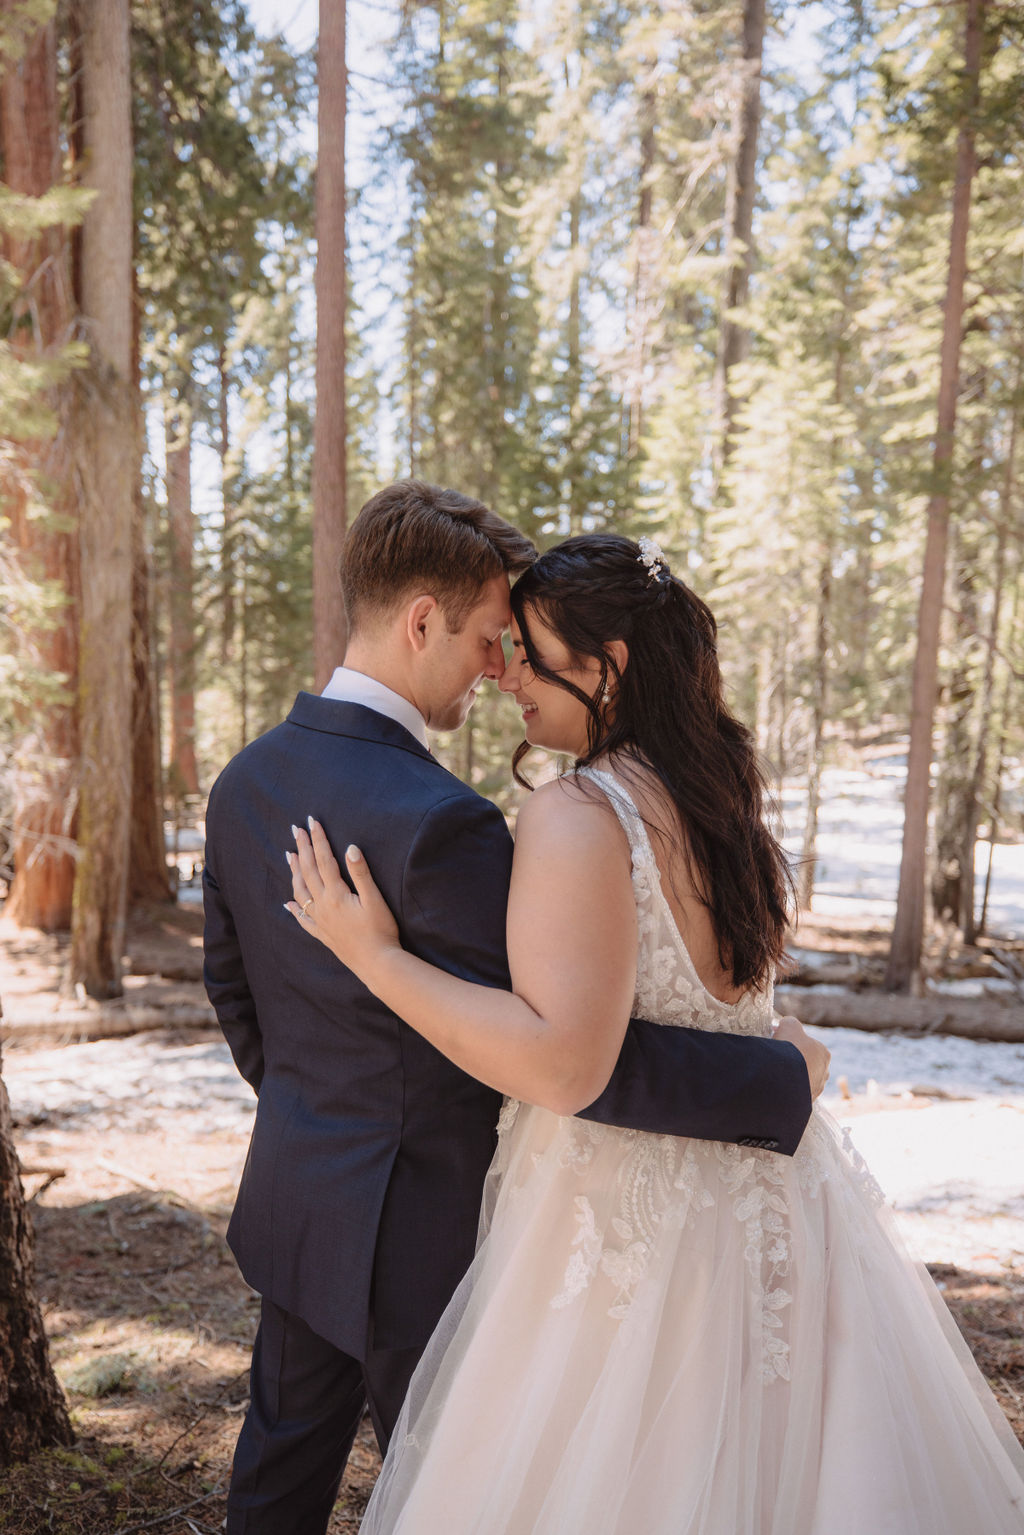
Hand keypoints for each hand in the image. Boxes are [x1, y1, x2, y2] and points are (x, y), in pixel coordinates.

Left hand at [286, 819, 399, 977]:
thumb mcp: (374, 899)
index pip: (324, 860)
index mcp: (336, 894)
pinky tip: (287, 903)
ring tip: (290, 856)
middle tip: (295, 830)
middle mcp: (323, 906)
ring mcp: (320, 921)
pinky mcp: (323, 934)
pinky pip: (303, 919)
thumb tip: (350, 848)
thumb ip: (361, 873)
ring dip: (294, 872)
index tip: (312, 821)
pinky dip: (294, 909)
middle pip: (308, 872)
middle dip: (303, 848)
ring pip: (300, 892)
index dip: (318, 839)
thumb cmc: (380, 930)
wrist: (376, 963)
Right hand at [772, 1014, 830, 1099]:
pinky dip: (787, 1089)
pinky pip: (795, 1093)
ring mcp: (816, 1089)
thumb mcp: (788, 1025)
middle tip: (776, 1059)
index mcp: (823, 1053)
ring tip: (775, 1074)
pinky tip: (777, 1085)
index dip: (791, 1043)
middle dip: (793, 1061)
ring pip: (801, 1080)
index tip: (778, 1043)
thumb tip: (787, 1024)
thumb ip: (790, 1022)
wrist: (783, 1079)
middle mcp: (824, 1072)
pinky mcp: (806, 1102)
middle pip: (806, 1063)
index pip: (807, 1046)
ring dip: (790, 1077)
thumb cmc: (789, 1049)